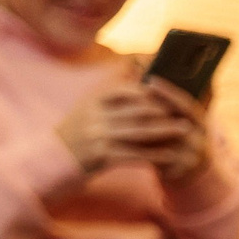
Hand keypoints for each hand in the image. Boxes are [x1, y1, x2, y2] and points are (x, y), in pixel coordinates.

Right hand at [56, 81, 199, 177]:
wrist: (51, 161)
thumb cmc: (76, 136)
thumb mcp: (87, 111)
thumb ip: (111, 99)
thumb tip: (137, 77)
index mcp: (93, 100)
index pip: (127, 90)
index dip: (152, 92)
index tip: (173, 94)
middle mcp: (95, 115)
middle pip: (137, 110)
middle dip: (165, 111)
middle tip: (187, 112)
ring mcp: (97, 135)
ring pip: (139, 131)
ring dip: (165, 130)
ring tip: (185, 130)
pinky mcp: (100, 156)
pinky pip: (134, 154)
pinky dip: (154, 154)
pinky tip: (170, 156)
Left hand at [132, 78, 214, 183]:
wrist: (186, 174)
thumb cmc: (174, 142)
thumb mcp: (175, 123)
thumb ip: (165, 107)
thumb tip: (145, 77)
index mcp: (201, 123)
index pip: (187, 104)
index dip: (169, 92)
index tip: (150, 80)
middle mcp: (201, 138)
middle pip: (177, 121)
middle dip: (155, 108)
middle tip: (132, 98)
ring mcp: (194, 155)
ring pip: (168, 140)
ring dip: (147, 128)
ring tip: (124, 118)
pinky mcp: (183, 171)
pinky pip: (161, 159)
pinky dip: (144, 150)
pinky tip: (127, 141)